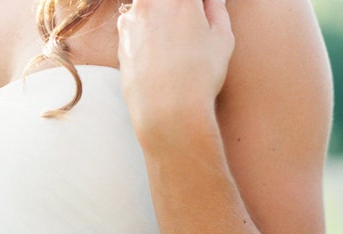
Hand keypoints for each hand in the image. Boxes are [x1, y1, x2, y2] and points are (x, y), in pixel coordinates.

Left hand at [117, 0, 233, 143]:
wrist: (166, 112)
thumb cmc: (199, 77)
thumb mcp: (222, 38)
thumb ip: (216, 8)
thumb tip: (208, 1)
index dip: (198, 7)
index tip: (202, 14)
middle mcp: (150, 2)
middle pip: (165, 0)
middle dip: (178, 9)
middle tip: (190, 29)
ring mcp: (131, 20)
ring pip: (148, 6)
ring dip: (160, 16)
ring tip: (176, 43)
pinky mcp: (120, 40)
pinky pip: (136, 26)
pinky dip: (147, 33)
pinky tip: (161, 55)